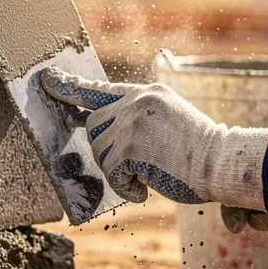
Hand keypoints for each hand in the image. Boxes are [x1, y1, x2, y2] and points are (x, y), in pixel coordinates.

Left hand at [40, 67, 267, 212]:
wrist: (220, 162)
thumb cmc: (199, 149)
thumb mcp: (168, 117)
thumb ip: (136, 116)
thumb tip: (98, 127)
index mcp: (145, 94)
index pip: (99, 89)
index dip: (70, 87)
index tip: (47, 80)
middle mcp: (136, 103)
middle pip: (94, 127)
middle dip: (106, 151)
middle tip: (132, 165)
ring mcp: (132, 124)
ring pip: (101, 153)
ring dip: (120, 172)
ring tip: (148, 175)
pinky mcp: (130, 148)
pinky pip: (112, 173)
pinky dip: (127, 188)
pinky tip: (147, 187)